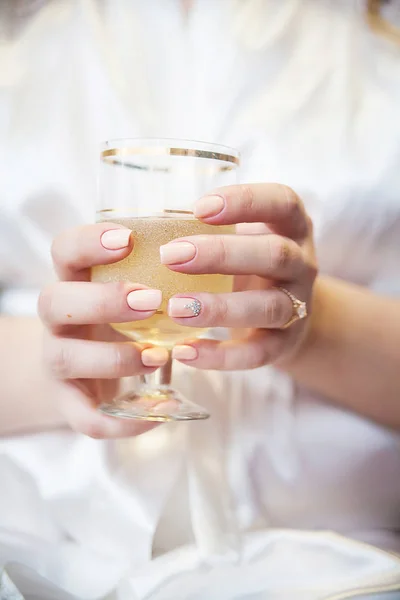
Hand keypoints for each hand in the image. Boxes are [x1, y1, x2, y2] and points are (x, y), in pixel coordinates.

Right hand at [38, 223, 167, 437]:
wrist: (90, 369)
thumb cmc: (125, 318)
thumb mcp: (136, 288)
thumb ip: (160, 270)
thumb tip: (211, 246)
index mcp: (75, 281)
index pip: (64, 251)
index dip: (89, 242)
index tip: (128, 239)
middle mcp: (59, 319)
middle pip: (54, 302)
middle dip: (102, 300)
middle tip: (151, 300)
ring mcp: (59, 362)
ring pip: (64, 358)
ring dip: (112, 357)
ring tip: (159, 356)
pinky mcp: (71, 403)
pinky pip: (85, 418)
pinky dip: (121, 421)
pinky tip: (159, 414)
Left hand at [163, 183, 316, 369]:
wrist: (283, 315)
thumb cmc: (246, 264)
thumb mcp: (239, 237)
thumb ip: (205, 228)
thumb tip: (127, 227)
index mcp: (290, 227)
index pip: (282, 203)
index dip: (245, 202)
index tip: (199, 207)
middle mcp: (301, 263)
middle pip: (274, 254)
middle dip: (222, 255)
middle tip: (170, 256)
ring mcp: (298, 306)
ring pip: (268, 307)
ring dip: (220, 308)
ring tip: (175, 309)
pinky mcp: (284, 344)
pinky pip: (258, 353)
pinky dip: (221, 356)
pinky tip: (184, 352)